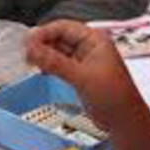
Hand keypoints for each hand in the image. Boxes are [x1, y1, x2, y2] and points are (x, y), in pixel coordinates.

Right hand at [26, 20, 143, 129]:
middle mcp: (89, 46)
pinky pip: (60, 63)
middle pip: (59, 37)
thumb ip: (55, 62)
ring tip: (29, 62)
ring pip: (58, 51)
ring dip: (44, 55)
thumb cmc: (113, 96)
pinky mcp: (80, 74)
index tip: (27, 43)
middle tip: (25, 54)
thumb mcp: (81, 77)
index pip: (63, 27)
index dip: (44, 33)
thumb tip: (31, 48)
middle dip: (42, 44)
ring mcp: (84, 60)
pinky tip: (40, 71)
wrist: (125, 122)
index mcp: (94, 39)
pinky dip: (49, 65)